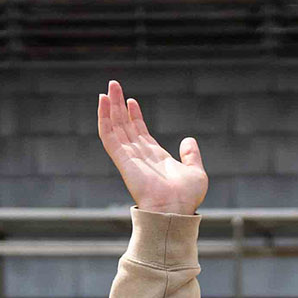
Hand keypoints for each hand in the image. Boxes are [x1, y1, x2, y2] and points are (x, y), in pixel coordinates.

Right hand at [98, 80, 207, 214]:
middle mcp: (139, 156)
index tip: (131, 101)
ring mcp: (129, 157)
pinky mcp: (121, 159)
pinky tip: (103, 102)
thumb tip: (188, 140)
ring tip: (108, 88)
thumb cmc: (186, 198)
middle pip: (125, 125)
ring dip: (110, 107)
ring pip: (115, 127)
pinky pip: (108, 135)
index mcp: (155, 157)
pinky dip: (104, 118)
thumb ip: (191, 155)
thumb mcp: (195, 172)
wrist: (174, 211)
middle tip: (115, 86)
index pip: (140, 132)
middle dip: (119, 106)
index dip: (135, 116)